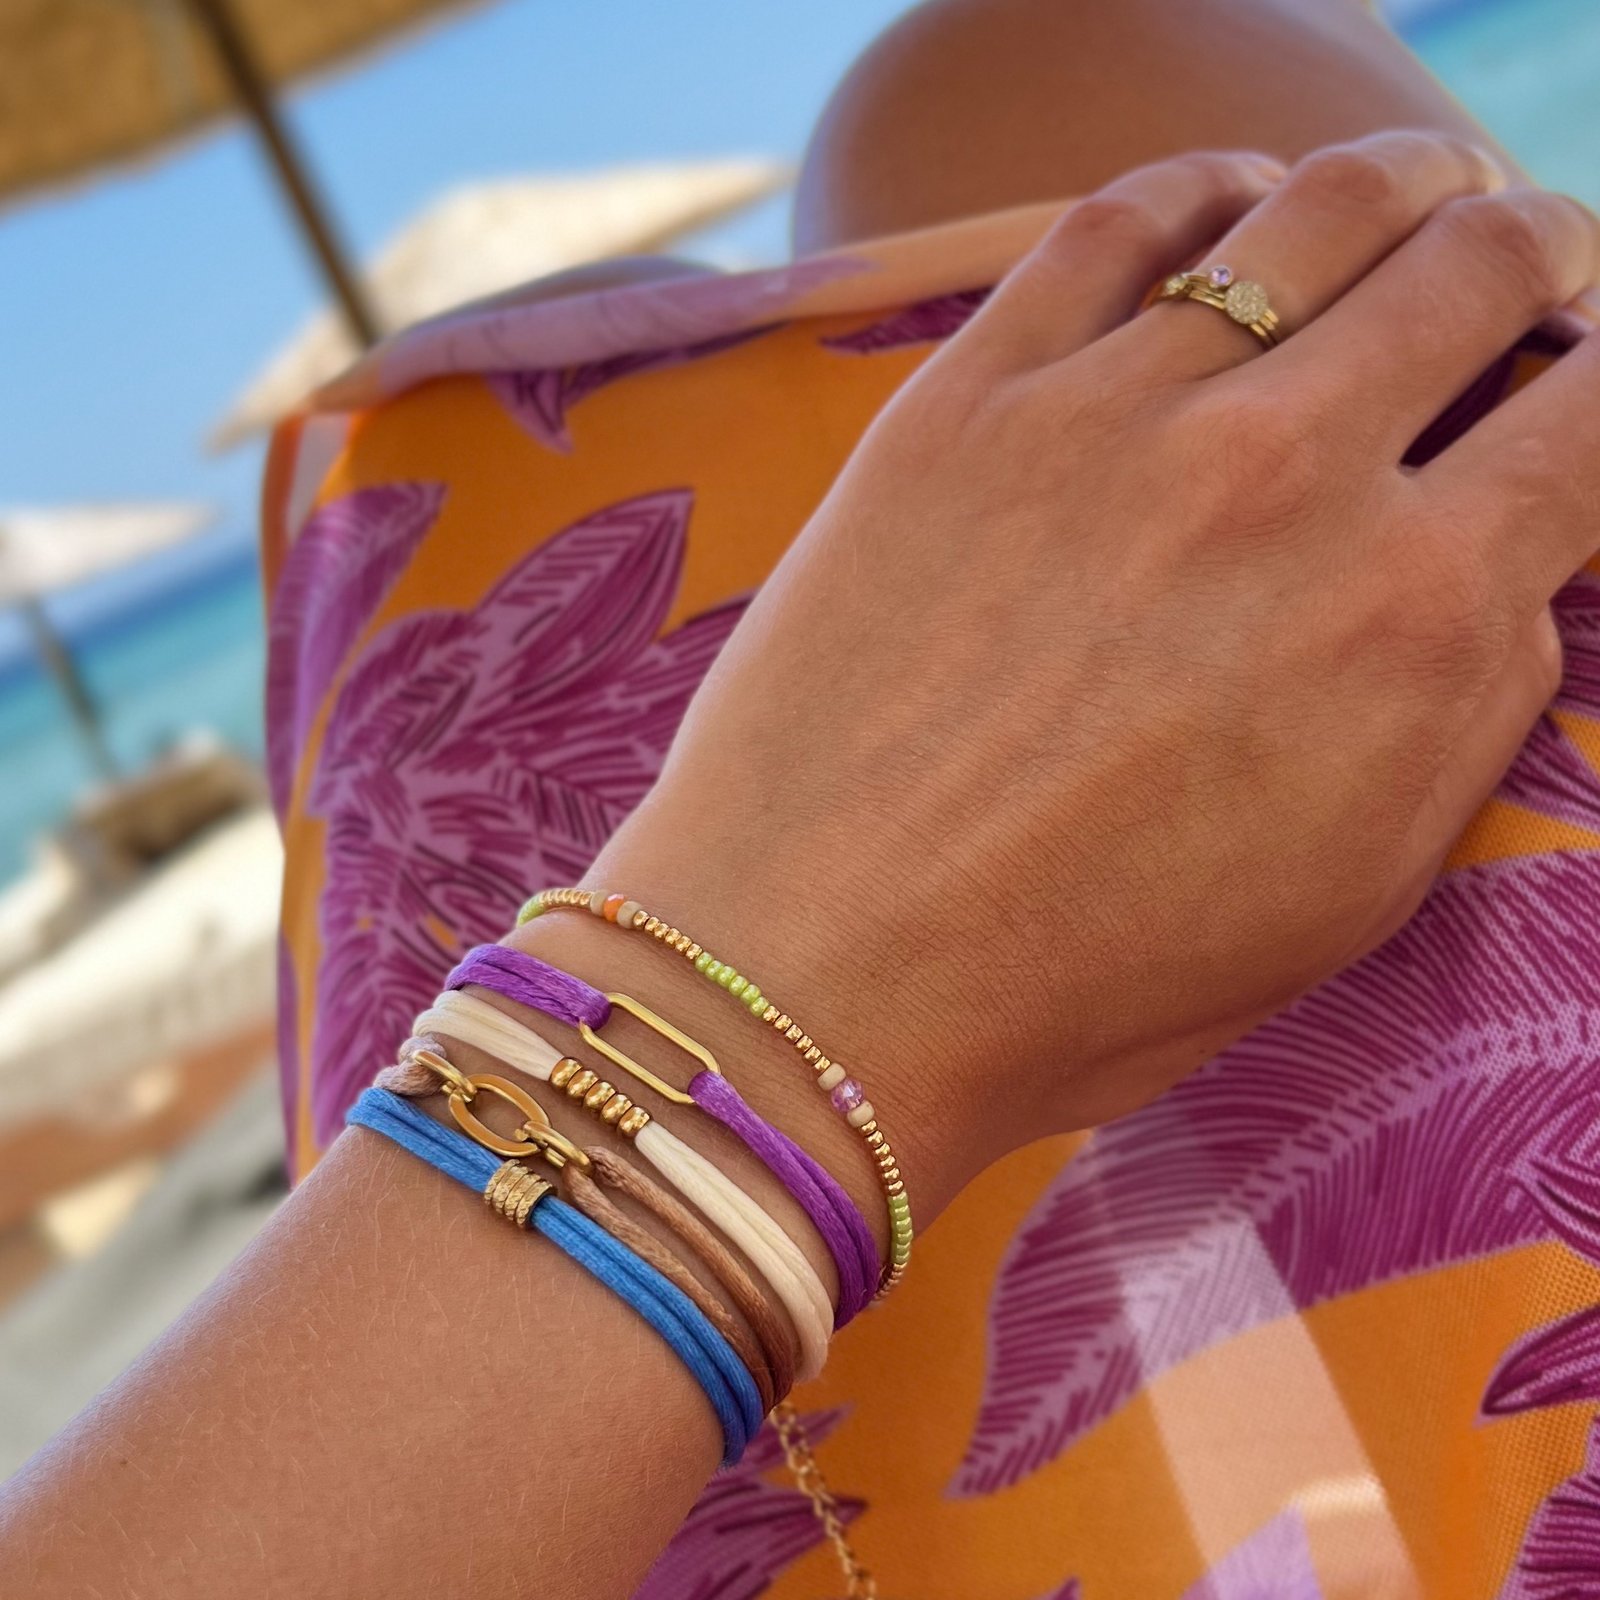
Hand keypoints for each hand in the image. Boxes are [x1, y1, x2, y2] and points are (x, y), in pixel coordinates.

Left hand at [574, 132, 1599, 1206]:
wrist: (819, 974)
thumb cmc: (1079, 981)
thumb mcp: (1344, 894)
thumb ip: (1464, 707)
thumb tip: (1503, 569)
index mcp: (1412, 617)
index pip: (1597, 408)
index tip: (1578, 379)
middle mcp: (1284, 479)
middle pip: (1473, 265)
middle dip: (1534, 248)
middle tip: (1525, 268)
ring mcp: (1115, 415)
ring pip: (1319, 208)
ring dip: (1404, 185)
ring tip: (1417, 201)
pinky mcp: (969, 398)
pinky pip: (1117, 221)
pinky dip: (1205, 188)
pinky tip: (1231, 203)